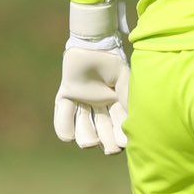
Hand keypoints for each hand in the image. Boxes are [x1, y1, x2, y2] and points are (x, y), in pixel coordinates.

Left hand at [54, 39, 129, 154]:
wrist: (92, 45)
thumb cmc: (112, 62)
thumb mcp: (125, 82)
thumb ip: (127, 101)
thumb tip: (131, 124)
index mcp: (117, 103)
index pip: (120, 127)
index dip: (122, 138)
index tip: (124, 143)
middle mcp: (100, 106)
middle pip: (103, 133)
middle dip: (108, 143)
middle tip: (110, 149)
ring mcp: (83, 102)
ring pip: (83, 131)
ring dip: (87, 138)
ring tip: (90, 141)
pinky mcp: (66, 96)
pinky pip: (62, 121)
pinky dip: (64, 129)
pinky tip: (70, 135)